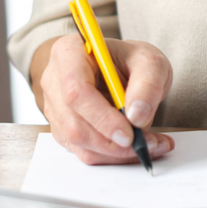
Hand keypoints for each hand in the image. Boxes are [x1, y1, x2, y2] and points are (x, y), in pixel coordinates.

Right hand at [39, 34, 174, 164]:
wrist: (123, 68)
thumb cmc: (131, 60)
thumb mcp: (150, 61)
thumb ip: (148, 84)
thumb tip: (136, 117)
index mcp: (69, 52)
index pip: (76, 91)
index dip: (101, 117)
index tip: (129, 133)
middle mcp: (55, 80)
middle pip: (73, 123)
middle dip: (111, 142)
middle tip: (146, 143)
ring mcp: (55, 107)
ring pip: (79, 143)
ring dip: (116, 152)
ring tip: (151, 144)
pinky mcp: (63, 128)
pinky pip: (84, 151)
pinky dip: (113, 156)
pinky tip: (138, 146)